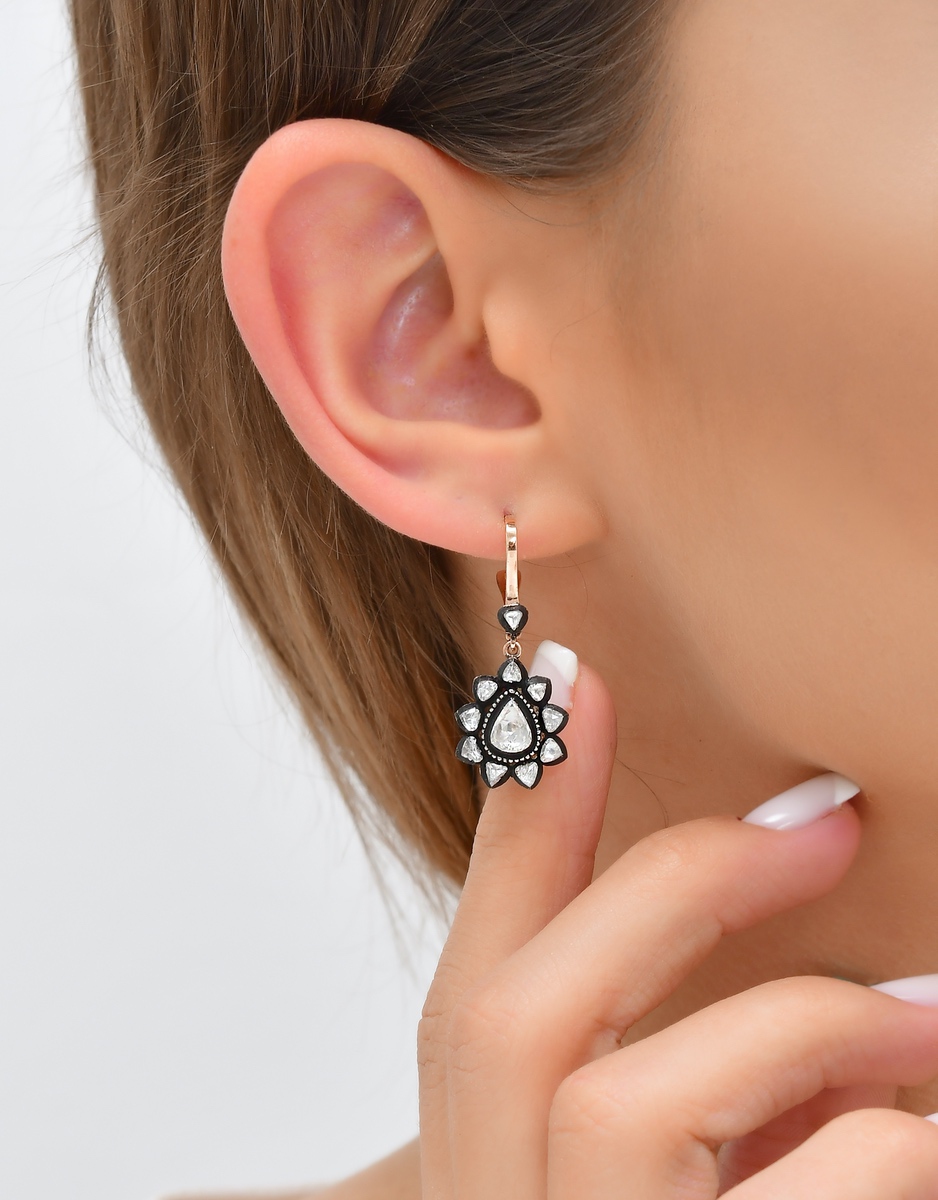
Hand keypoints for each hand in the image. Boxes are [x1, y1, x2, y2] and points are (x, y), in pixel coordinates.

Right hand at [417, 659, 937, 1197]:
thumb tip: (789, 942)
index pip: (465, 988)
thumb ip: (699, 1080)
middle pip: (507, 1018)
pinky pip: (799, 1190)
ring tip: (928, 1015)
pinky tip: (927, 1138)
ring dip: (802, 1022)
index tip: (569, 676)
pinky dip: (882, 1140)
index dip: (515, 824)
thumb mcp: (672, 1183)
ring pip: (617, 1106)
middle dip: (674, 887)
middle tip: (827, 820)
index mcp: (482, 1176)